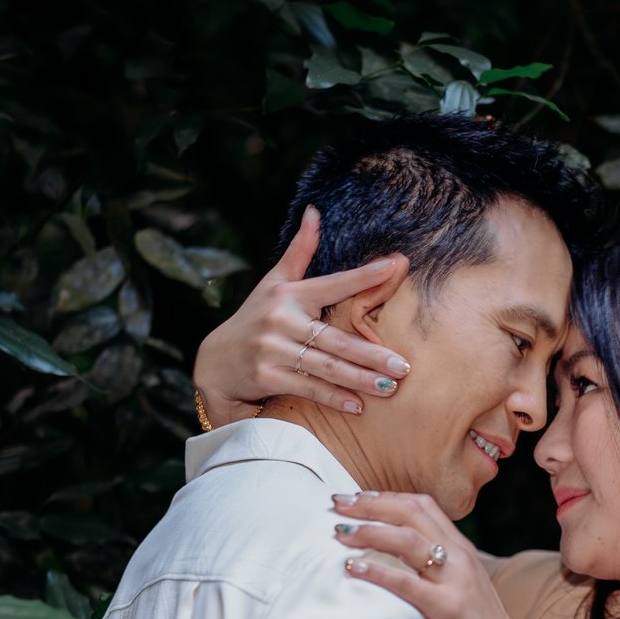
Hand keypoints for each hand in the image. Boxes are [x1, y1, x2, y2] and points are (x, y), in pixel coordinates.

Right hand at [192, 206, 412, 424]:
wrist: (215, 362)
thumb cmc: (255, 319)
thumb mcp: (273, 283)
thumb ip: (298, 252)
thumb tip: (314, 211)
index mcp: (290, 294)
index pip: (334, 284)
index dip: (364, 275)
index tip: (396, 265)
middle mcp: (281, 319)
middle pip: (335, 338)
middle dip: (372, 354)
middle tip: (404, 366)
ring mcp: (273, 348)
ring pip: (326, 366)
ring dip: (359, 379)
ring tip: (389, 388)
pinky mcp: (266, 375)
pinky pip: (308, 387)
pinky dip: (333, 398)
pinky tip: (358, 406)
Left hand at [332, 492, 540, 618]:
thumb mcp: (458, 593)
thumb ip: (435, 574)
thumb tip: (398, 566)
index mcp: (462, 551)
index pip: (422, 506)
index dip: (386, 497)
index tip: (355, 498)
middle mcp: (460, 558)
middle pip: (412, 513)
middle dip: (371, 504)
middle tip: (337, 503)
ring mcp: (456, 581)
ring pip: (408, 540)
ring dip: (369, 531)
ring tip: (339, 532)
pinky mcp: (448, 607)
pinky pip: (406, 582)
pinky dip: (376, 571)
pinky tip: (351, 568)